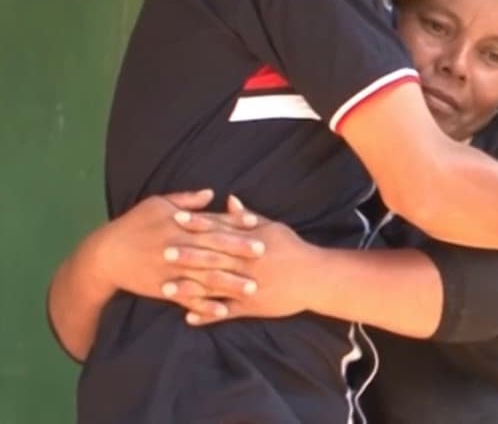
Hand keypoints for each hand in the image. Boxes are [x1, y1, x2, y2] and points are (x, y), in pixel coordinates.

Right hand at [87, 190, 262, 303]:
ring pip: (205, 278)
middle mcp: (178, 248)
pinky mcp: (164, 289)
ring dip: (229, 283)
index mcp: (179, 226)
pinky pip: (188, 300)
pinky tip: (222, 311)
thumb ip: (187, 200)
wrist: (104, 254)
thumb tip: (211, 192)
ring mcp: (171, 271)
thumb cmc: (134, 224)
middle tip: (264, 255)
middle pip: (214, 250)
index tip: (257, 225)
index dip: (235, 225)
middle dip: (239, 253)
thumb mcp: (158, 204)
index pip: (213, 224)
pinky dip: (205, 307)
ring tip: (252, 288)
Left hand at [163, 196, 317, 326]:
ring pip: (214, 287)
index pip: (219, 230)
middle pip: (212, 257)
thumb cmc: (293, 249)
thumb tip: (229, 200)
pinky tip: (188, 317)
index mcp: (250, 242)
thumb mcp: (273, 228)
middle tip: (162, 251)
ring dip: (189, 288)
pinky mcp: (252, 307)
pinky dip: (207, 314)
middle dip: (187, 254)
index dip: (197, 224)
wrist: (315, 277)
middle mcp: (246, 263)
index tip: (176, 218)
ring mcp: (248, 286)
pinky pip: (226, 312)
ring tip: (165, 288)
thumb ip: (248, 217)